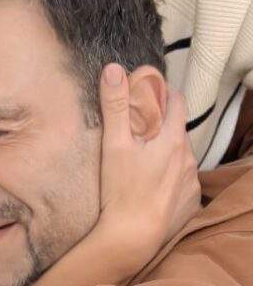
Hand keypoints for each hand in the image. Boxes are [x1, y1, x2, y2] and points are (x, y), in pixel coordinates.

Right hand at [96, 63, 201, 269]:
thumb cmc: (122, 187)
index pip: (177, 101)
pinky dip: (169, 172)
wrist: (133, 237)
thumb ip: (115, 104)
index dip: (162, 93)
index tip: (144, 93)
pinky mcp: (190, 202)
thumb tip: (114, 69)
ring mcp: (192, 182)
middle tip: (135, 127)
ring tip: (140, 156)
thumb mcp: (113, 142)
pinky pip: (182, 177)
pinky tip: (149, 181)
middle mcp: (188, 158)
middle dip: (159, 122)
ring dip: (165, 149)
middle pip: (177, 128)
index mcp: (172, 139)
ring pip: (180, 153)